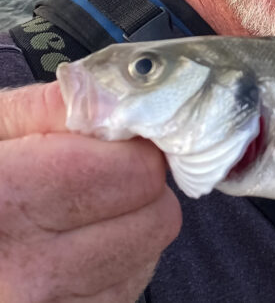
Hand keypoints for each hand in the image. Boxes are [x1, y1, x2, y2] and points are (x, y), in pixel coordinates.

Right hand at [0, 82, 181, 301]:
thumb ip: (49, 107)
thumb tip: (119, 96)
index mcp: (9, 203)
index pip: (135, 174)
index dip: (135, 147)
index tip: (119, 141)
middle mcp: (28, 276)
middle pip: (156, 218)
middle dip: (138, 188)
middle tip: (98, 178)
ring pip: (147, 257)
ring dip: (127, 230)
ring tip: (72, 218)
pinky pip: (122, 293)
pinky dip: (109, 269)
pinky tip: (67, 254)